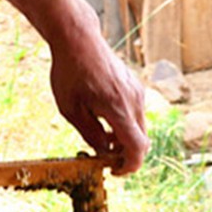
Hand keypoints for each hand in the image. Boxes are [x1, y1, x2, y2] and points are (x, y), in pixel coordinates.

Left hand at [49, 32, 148, 175]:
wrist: (78, 39)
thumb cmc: (69, 74)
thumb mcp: (71, 111)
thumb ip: (90, 134)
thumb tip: (104, 154)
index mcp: (118, 108)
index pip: (138, 148)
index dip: (129, 167)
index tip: (113, 172)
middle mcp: (134, 100)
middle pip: (141, 141)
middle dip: (125, 155)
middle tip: (103, 159)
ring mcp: (137, 92)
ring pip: (139, 128)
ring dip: (124, 140)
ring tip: (100, 140)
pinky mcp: (134, 87)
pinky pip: (135, 114)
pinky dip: (125, 126)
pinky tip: (104, 123)